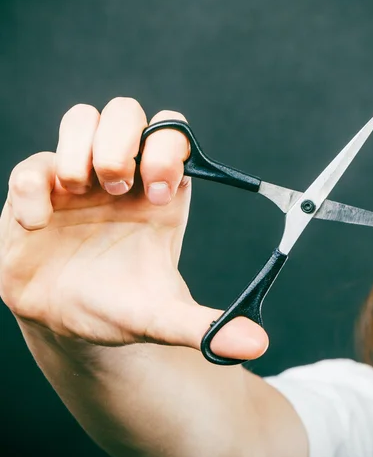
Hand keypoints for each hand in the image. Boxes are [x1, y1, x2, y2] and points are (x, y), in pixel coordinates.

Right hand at [0, 98, 267, 358]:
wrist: (68, 321)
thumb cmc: (119, 306)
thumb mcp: (162, 316)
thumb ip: (205, 327)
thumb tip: (256, 344)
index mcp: (158, 190)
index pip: (172, 134)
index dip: (168, 148)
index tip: (159, 191)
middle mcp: (120, 174)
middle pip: (126, 111)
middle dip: (121, 141)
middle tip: (118, 186)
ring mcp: (77, 178)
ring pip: (82, 119)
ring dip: (80, 149)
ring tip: (78, 192)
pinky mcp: (37, 192)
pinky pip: (32, 165)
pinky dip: (33, 184)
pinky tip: (39, 222)